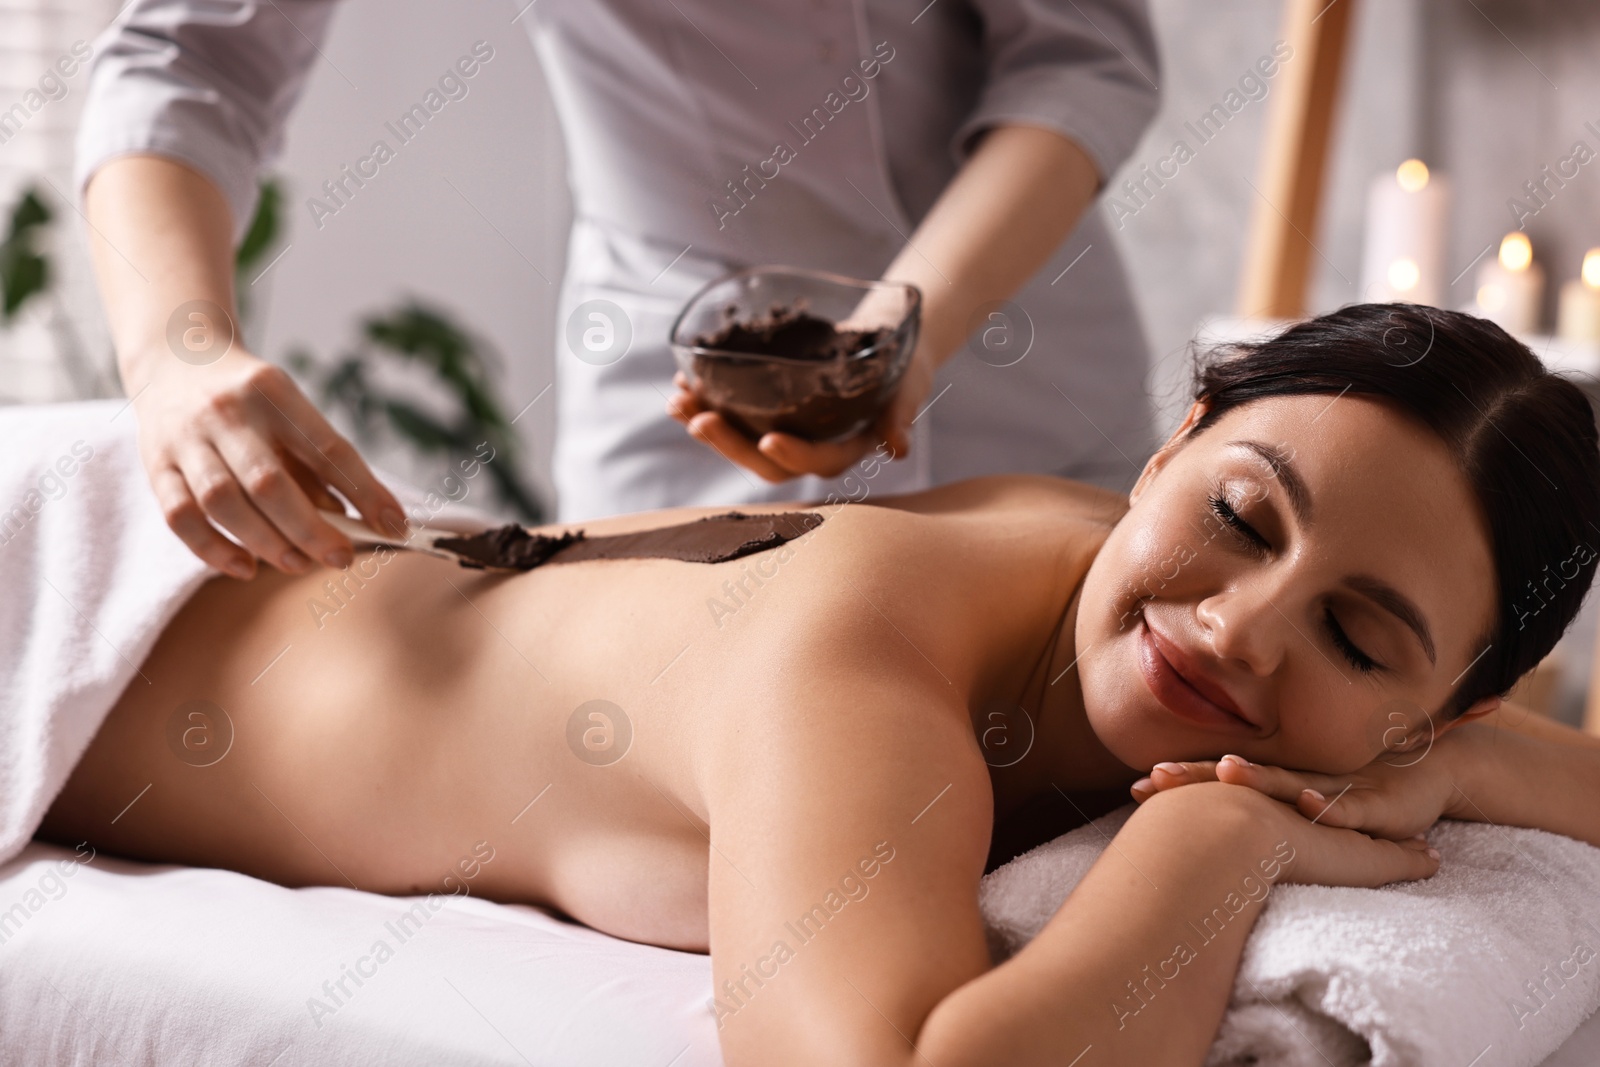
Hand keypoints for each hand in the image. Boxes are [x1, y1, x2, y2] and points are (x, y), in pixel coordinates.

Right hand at [131, 350, 406, 579]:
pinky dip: (213, 549)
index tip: (395, 526)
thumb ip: (317, 463)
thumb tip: (350, 519)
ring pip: (222, 502)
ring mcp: (185, 438)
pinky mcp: (155, 464)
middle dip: (311, 530)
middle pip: (269, 482)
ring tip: (298, 565)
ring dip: (265, 542)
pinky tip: (245, 567)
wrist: (176, 357)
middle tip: (341, 559)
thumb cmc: (251, 397)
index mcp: (275, 393)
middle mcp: (227, 412)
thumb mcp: (291, 411)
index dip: (365, 491)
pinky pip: (180, 516)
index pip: (327, 448)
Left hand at [666, 344, 934, 481]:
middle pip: (767, 462)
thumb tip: (898, 448)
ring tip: (677, 403)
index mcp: (845, 450)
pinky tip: (681, 386)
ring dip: (707, 427)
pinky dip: (706, 403)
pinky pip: (733, 418)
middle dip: (730, 444)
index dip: (792, 454)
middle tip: (699, 418)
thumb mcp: (910, 386)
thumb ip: (900, 415)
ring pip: (741, 443)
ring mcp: (787, 433)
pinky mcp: (768, 414)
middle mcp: (811, 450)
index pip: (817, 461)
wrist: (890, 345)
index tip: (767, 437)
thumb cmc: (904, 368)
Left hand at [1139, 781, 1441, 889]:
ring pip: (1290, 783)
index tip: (1135, 787)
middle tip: (1157, 776)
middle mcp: (1298, 782)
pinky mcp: (1375, 805)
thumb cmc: (1346, 803)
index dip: (1181, 783)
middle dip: (1198, 775)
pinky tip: (1311, 805)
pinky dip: (1330, 805)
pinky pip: (1349, 807)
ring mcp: (1334, 790)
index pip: (1219, 782)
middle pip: (1242, 776)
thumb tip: (1202, 856)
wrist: (1422, 778)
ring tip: (1227, 773)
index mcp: (1276, 787)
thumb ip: (1257, 832)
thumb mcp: (1298, 825)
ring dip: (1258, 778)